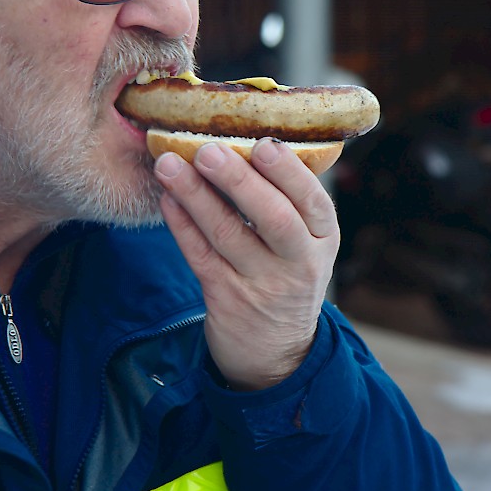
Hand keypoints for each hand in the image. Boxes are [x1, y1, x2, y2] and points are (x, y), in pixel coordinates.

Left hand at [153, 138, 338, 390]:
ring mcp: (262, 285)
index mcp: (323, 239)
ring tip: (169, 163)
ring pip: (227, 234)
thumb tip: (249, 135)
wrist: (274, 355)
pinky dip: (181, 224)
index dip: (289, 172)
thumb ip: (288, 199)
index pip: (313, 202)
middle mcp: (298, 263)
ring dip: (196, 194)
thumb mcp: (306, 244)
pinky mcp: (227, 300)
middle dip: (239, 180)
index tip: (264, 143)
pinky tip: (167, 198)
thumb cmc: (286, 276)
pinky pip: (200, 256)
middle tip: (208, 148)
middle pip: (273, 218)